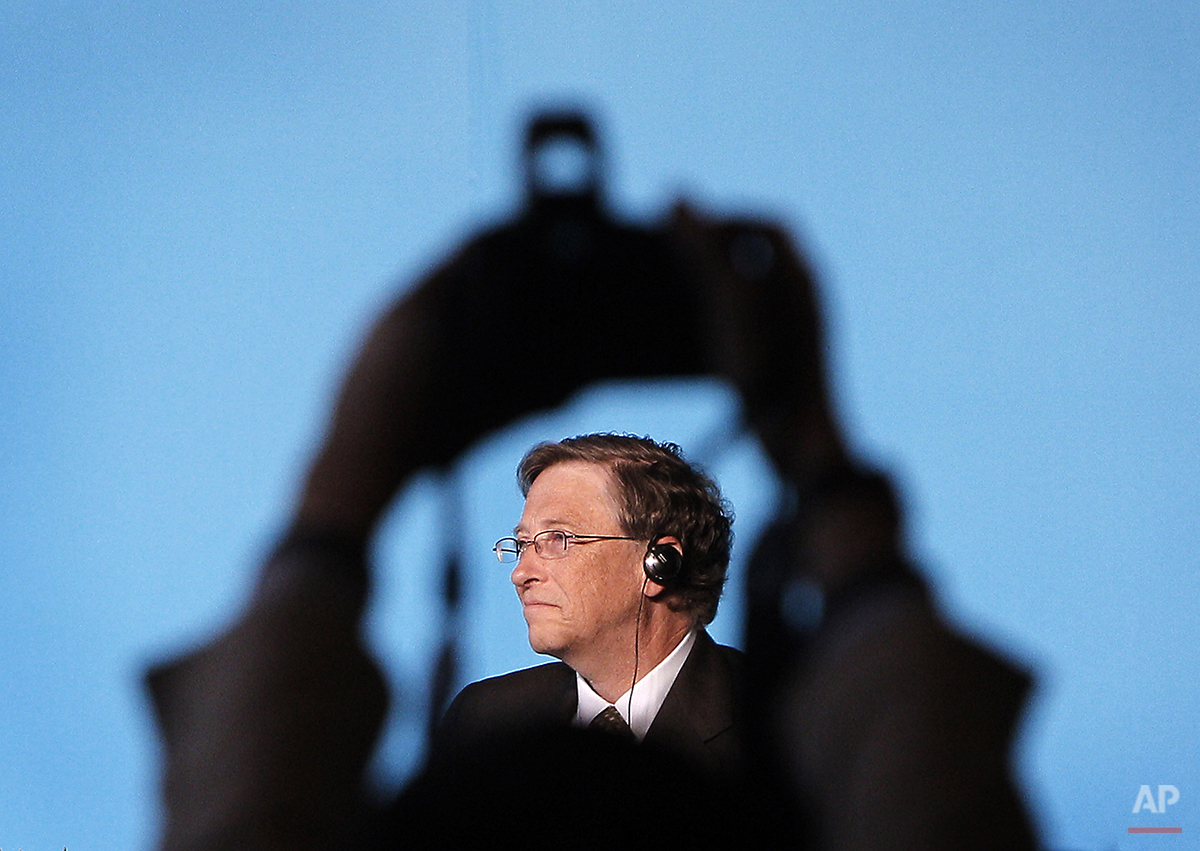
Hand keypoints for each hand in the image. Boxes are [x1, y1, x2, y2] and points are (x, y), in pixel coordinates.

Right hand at [667, 201, 846, 483]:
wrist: (799, 447)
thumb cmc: (771, 371)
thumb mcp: (730, 298)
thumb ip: (705, 246)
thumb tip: (675, 196)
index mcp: (802, 278)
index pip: (770, 228)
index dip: (728, 219)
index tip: (687, 228)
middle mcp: (805, 303)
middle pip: (760, 260)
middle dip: (717, 252)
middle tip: (673, 258)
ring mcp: (795, 338)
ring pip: (754, 297)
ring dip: (715, 288)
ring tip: (675, 295)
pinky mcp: (781, 370)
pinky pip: (750, 332)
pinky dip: (719, 324)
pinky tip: (691, 341)